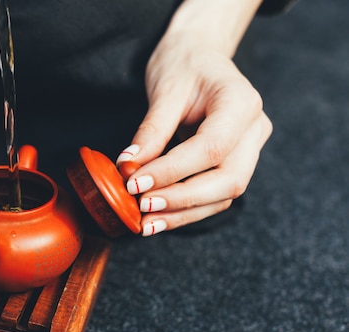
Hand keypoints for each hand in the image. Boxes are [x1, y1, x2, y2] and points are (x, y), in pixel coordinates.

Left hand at [116, 0, 271, 235]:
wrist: (200, 55)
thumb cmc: (184, 64)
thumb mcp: (165, 89)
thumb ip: (151, 130)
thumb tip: (130, 167)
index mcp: (242, 103)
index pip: (210, 148)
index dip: (172, 171)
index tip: (135, 183)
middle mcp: (254, 129)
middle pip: (228, 180)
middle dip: (182, 200)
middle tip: (142, 208)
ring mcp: (250, 149)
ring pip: (224, 195)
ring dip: (183, 213)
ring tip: (146, 223)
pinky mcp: (236, 163)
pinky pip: (215, 195)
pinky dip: (187, 210)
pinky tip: (158, 218)